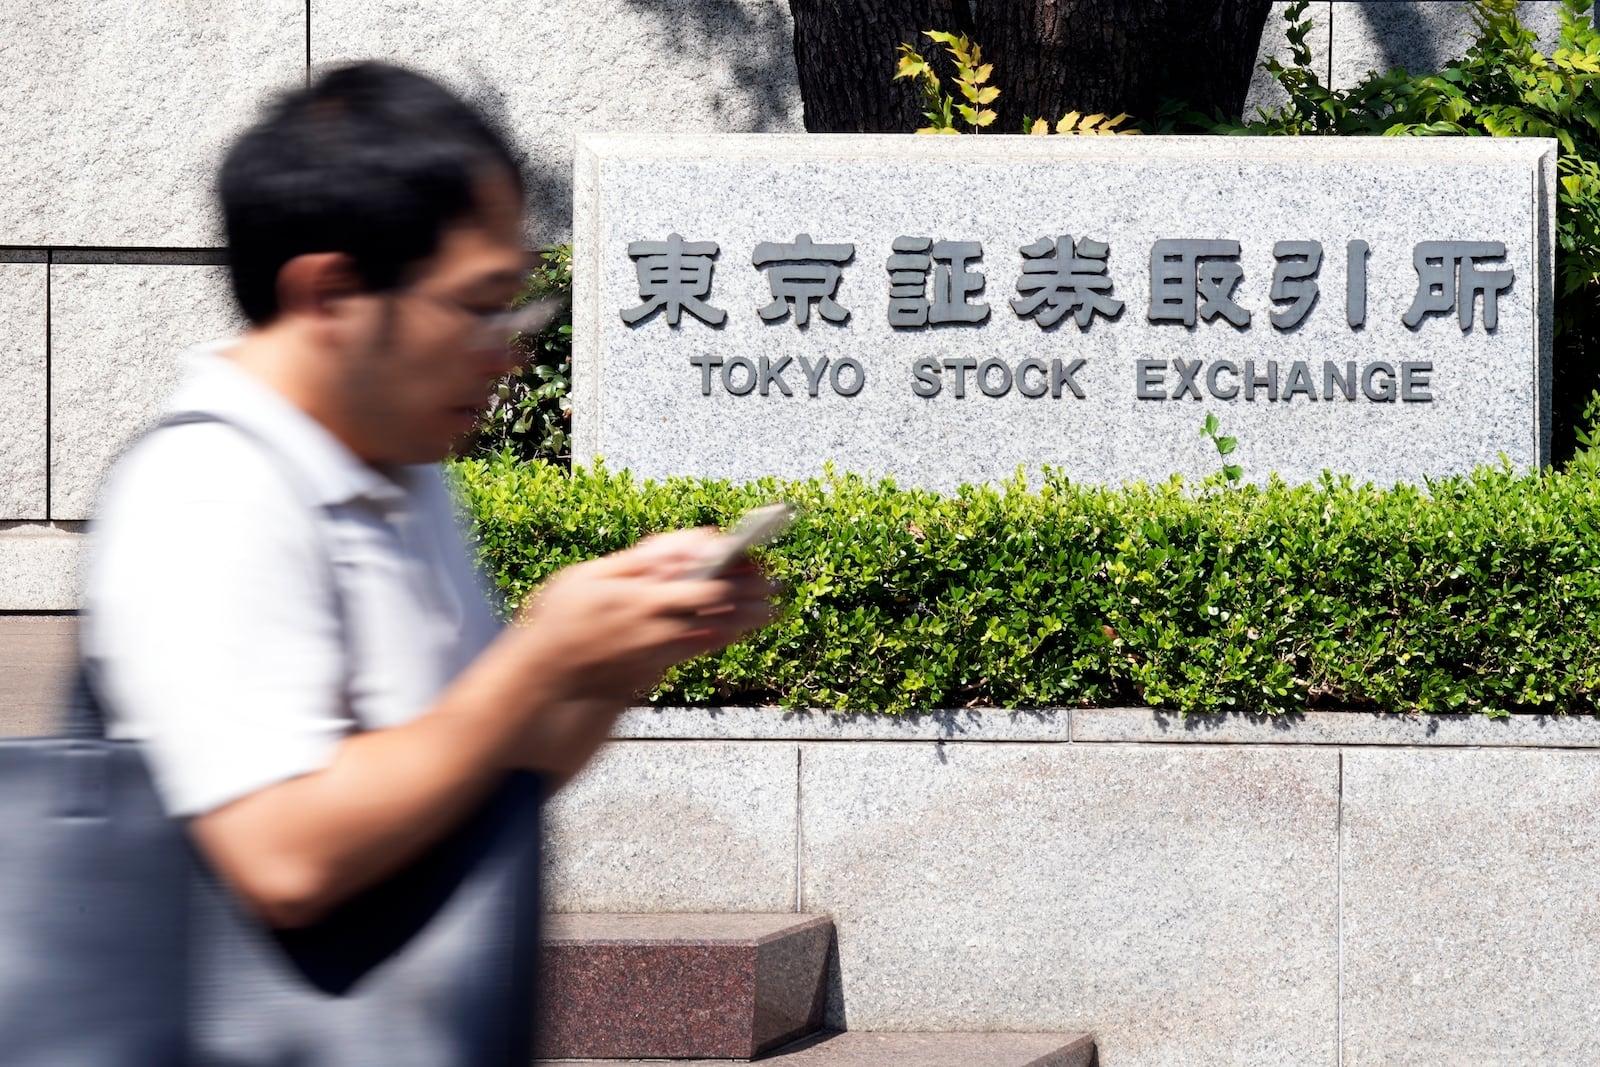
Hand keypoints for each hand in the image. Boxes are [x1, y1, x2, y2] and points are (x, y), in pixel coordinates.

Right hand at [512, 528, 774, 703]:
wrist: (543, 681)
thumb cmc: (560, 621)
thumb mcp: (589, 576)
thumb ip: (640, 560)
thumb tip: (683, 544)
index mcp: (645, 602)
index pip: (709, 587)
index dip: (739, 574)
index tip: (757, 560)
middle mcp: (660, 632)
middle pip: (723, 613)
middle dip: (754, 597)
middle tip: (777, 585)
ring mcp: (661, 654)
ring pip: (717, 634)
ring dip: (747, 619)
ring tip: (770, 608)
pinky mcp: (658, 671)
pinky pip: (700, 651)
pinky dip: (723, 636)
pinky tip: (737, 627)